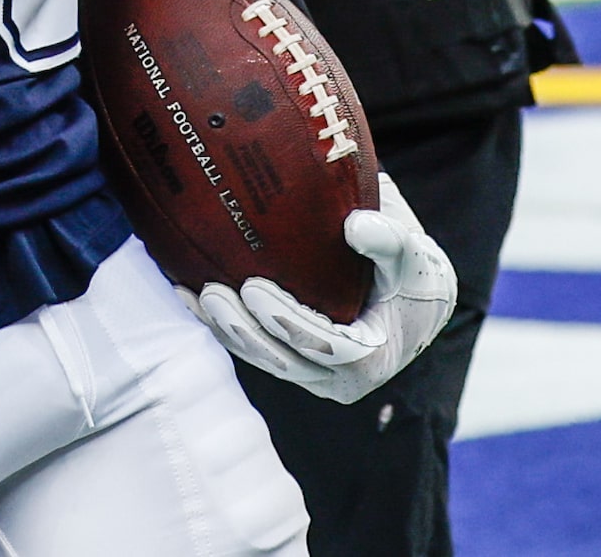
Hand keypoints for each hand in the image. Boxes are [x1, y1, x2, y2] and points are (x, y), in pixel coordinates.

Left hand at [181, 169, 456, 403]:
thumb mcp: (412, 254)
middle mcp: (340, 376)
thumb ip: (390, 240)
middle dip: (244, 329)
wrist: (409, 293)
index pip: (326, 347)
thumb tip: (356, 226)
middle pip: (284, 360)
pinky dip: (221, 324)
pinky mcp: (291, 357)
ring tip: (194, 293)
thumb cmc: (411, 271)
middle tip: (213, 292)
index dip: (288, 322)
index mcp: (371, 355)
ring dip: (225, 329)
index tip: (255, 288)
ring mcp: (312, 372)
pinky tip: (188, 292)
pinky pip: (253, 346)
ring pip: (262, 358)